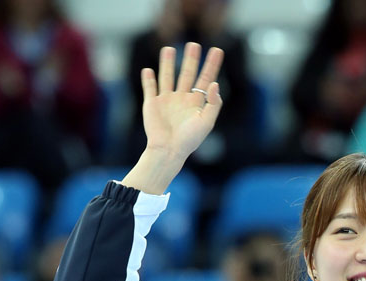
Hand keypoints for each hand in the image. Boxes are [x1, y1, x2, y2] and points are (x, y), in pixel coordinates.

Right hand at [122, 42, 223, 193]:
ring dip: (167, 63)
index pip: (206, 80)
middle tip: (194, 45)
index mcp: (196, 104)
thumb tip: (214, 83)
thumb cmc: (189, 140)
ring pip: (167, 77)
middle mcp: (181, 100)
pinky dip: (148, 79)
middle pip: (187, 74)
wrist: (168, 150)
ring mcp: (166, 101)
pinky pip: (150, 88)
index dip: (212, 65)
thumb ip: (213, 103)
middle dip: (191, 59)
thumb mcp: (206, 123)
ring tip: (169, 49)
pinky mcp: (152, 104)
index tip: (217, 50)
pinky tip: (148, 70)